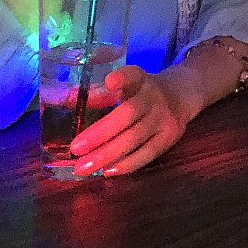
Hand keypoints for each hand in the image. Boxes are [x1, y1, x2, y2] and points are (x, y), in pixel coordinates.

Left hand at [68, 66, 193, 176]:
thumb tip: (64, 102)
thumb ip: (103, 94)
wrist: (182, 95)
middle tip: (75, 148)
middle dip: (100, 133)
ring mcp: (165, 118)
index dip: (122, 78)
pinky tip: (107, 171)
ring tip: (83, 167)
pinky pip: (147, 154)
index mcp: (142, 80)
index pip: (134, 75)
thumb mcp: (129, 85)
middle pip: (128, 115)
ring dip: (107, 154)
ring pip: (135, 138)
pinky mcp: (170, 137)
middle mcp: (154, 97)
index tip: (108, 81)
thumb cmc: (144, 92)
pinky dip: (126, 164)